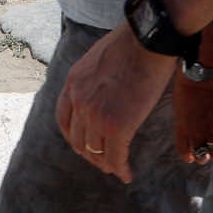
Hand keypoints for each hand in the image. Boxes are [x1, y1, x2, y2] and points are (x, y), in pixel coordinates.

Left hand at [55, 27, 173, 181]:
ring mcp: (96, 114)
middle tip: (104, 160)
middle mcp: (79, 100)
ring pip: (95, 152)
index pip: (64, 120)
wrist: (148, 38)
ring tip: (116, 168)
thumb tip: (105, 91)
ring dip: (106, 164)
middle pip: (78, 140)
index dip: (75, 137)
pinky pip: (115, 156)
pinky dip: (120, 169)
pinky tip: (126, 174)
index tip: (86, 144)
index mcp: (73, 82)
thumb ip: (94, 78)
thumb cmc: (133, 43)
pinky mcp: (118, 126)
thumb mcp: (99, 58)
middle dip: (91, 154)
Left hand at [172, 71, 212, 168]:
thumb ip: (186, 122)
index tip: (190, 157)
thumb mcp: (180, 107)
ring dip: (212, 151)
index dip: (187, 156)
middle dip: (201, 158)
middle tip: (202, 155)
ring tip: (212, 148)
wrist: (202, 74)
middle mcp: (196, 133)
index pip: (184, 152)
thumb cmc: (186, 86)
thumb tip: (193, 130)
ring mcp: (211, 129)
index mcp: (181, 130)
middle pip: (200, 156)